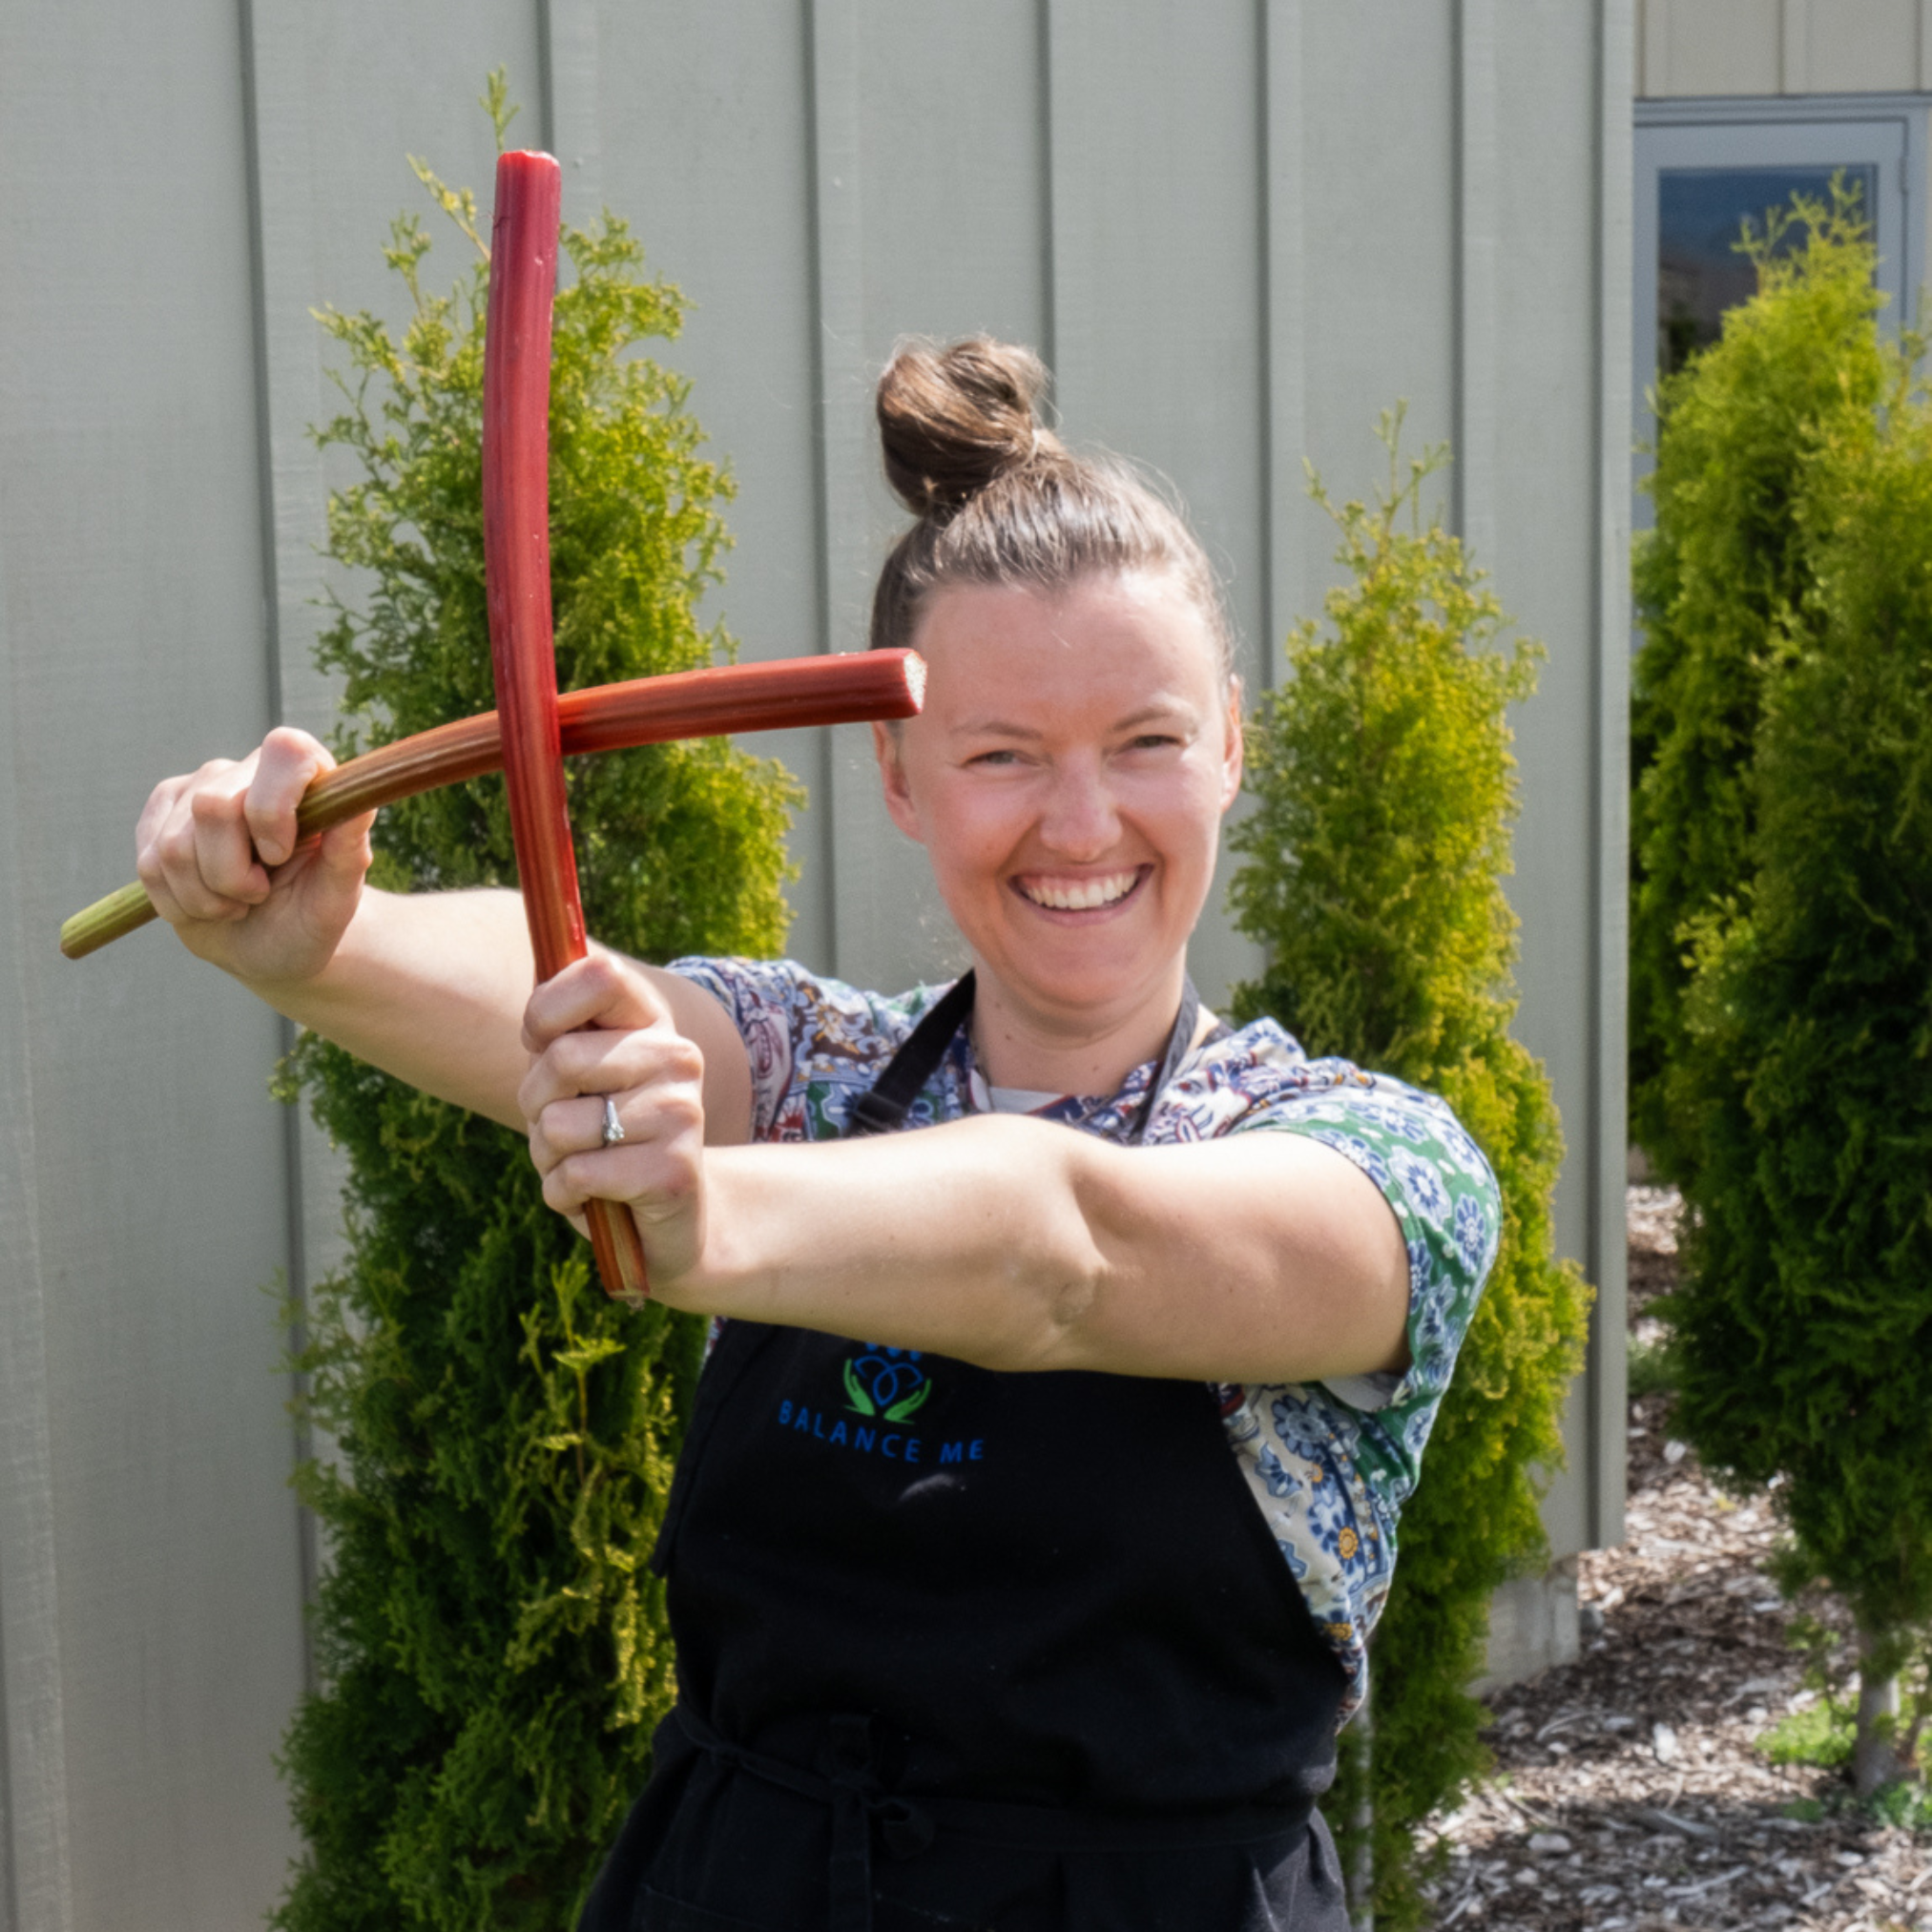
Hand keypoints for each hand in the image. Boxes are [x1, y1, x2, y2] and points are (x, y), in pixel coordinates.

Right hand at [135, 726, 374, 984]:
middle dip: (232, 874)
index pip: (286, 751)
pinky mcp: (159, 818)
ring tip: (237, 904)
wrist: (271, 944)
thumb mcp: (338, 897)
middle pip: (213, 806)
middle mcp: (247, 772)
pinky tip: (207, 904)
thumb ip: (349, 851)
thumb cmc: (311, 916)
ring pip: (174, 846)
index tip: (280, 856)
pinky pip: (149, 865)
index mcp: (305, 777)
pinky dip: (179, 903)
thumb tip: (359, 804)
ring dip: (207, 897)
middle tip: (258, 895)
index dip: (274, 808)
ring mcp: (196, 791)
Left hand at [519, 954, 709, 1287]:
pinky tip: (594, 1196)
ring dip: (548, 1156)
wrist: (671, 1219)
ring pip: (557, 1125)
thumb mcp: (575, 1075)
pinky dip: (564, 1193)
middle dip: (536, 1103)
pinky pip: (575, 1175)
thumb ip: (555, 1033)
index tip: (541, 1042)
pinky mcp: (672, 1171)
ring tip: (583, 1162)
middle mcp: (676, 1056)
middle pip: (561, 1059)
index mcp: (652, 1021)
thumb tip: (531, 1002)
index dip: (548, 1009)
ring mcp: (681, 1112)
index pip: (600, 974)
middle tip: (565, 1125)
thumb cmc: (603, 1135)